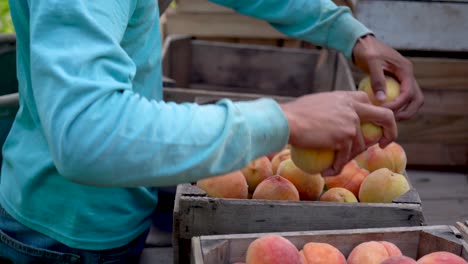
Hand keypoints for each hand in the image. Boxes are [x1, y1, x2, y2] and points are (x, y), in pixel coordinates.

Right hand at [280, 91, 396, 175]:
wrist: (286, 121)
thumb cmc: (292, 114)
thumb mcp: (316, 104)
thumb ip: (331, 109)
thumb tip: (331, 120)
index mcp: (345, 97)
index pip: (368, 101)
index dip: (372, 113)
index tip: (369, 125)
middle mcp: (353, 107)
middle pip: (385, 117)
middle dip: (390, 132)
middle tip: (382, 144)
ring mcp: (351, 122)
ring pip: (360, 146)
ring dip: (348, 159)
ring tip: (333, 165)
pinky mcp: (344, 138)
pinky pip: (344, 158)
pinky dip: (336, 168)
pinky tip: (326, 172)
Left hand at [353, 35, 423, 120]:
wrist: (362, 43)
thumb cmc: (367, 50)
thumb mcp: (372, 62)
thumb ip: (377, 80)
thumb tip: (381, 99)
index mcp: (405, 70)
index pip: (409, 92)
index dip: (398, 104)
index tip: (384, 111)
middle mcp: (407, 75)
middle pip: (416, 99)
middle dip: (407, 112)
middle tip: (392, 120)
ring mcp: (402, 79)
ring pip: (410, 100)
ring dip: (403, 111)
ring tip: (388, 118)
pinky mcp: (395, 82)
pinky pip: (399, 97)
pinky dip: (395, 106)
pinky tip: (381, 112)